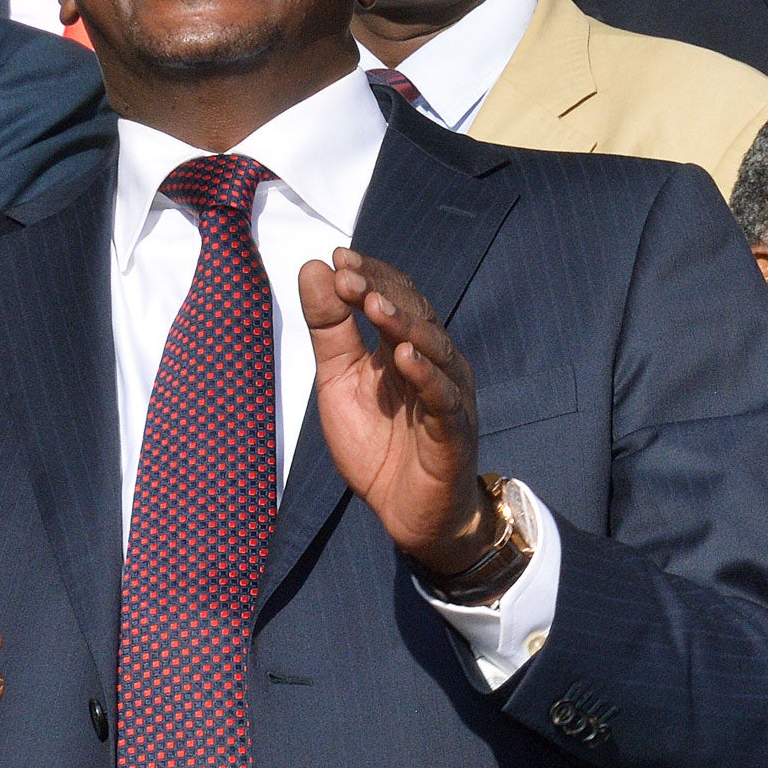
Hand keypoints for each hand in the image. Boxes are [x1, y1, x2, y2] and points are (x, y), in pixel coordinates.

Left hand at [298, 248, 495, 575]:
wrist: (405, 511)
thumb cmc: (377, 443)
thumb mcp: (339, 381)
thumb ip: (329, 329)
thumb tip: (314, 268)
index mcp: (404, 347)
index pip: (393, 296)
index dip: (369, 275)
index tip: (337, 256)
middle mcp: (434, 362)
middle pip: (415, 314)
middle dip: (380, 289)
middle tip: (349, 271)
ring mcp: (447, 394)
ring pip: (433, 349)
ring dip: (403, 325)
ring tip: (375, 304)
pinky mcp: (453, 431)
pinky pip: (442, 399)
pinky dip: (425, 376)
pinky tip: (403, 358)